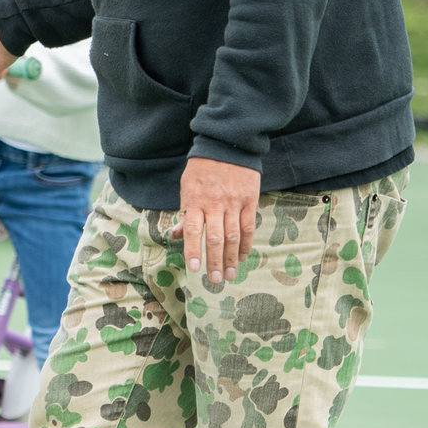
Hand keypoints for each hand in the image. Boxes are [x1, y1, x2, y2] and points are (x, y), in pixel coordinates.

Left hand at [179, 156, 260, 283]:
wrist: (227, 146)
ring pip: (233, 236)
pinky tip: (243, 257)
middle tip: (215, 280)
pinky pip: (248, 227)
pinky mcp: (249, 200)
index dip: (193, 250)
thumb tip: (177, 235)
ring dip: (231, 258)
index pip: (193, 230)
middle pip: (215, 238)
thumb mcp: (187, 186)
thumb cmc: (202, 169)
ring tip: (229, 275)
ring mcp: (234, 203)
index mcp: (196, 200)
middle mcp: (215, 204)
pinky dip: (246, 244)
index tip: (194, 268)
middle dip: (215, 261)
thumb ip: (185, 211)